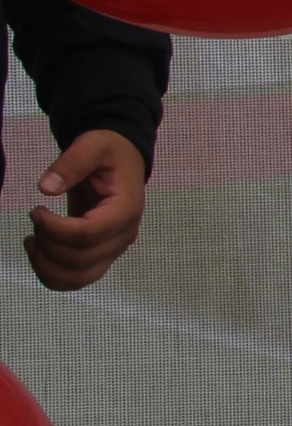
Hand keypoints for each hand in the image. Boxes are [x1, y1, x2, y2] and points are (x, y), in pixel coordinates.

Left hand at [27, 129, 143, 292]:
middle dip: (47, 243)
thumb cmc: (109, 153)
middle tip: (35, 217)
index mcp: (126, 210)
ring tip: (31, 240)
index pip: (88, 234)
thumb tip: (45, 188)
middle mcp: (124, 236)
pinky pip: (77, 280)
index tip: (36, 210)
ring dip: (46, 265)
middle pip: (81, 258)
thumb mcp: (92, 146)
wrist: (122, 161)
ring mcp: (114, 250)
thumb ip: (71, 164)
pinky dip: (52, 276)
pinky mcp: (102, 256)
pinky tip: (38, 253)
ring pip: (78, 278)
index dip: (55, 229)